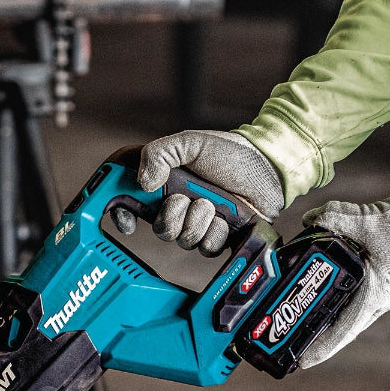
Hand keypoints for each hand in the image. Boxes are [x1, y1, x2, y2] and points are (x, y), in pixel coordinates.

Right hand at [111, 130, 284, 255]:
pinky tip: (225, 217)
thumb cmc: (228, 153)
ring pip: (184, 239)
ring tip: (212, 202)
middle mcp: (177, 208)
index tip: (127, 222)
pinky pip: (206, 248)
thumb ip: (160, 154)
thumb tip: (142, 183)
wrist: (266, 167)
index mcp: (164, 187)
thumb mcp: (188, 143)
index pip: (131, 204)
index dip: (122, 215)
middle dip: (173, 215)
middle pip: (160, 229)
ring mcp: (197, 224)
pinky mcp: (217, 238)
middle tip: (188, 198)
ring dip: (199, 219)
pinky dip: (216, 231)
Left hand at [298, 196, 389, 367]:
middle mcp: (381, 301)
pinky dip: (344, 298)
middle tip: (297, 340)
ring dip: (332, 317)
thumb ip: (335, 217)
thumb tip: (311, 219)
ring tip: (308, 317)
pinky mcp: (389, 282)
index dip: (321, 349)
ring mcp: (387, 294)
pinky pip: (361, 297)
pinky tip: (330, 290)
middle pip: (344, 326)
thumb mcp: (367, 220)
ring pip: (352, 312)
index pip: (343, 332)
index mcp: (373, 296)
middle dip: (321, 336)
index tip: (303, 362)